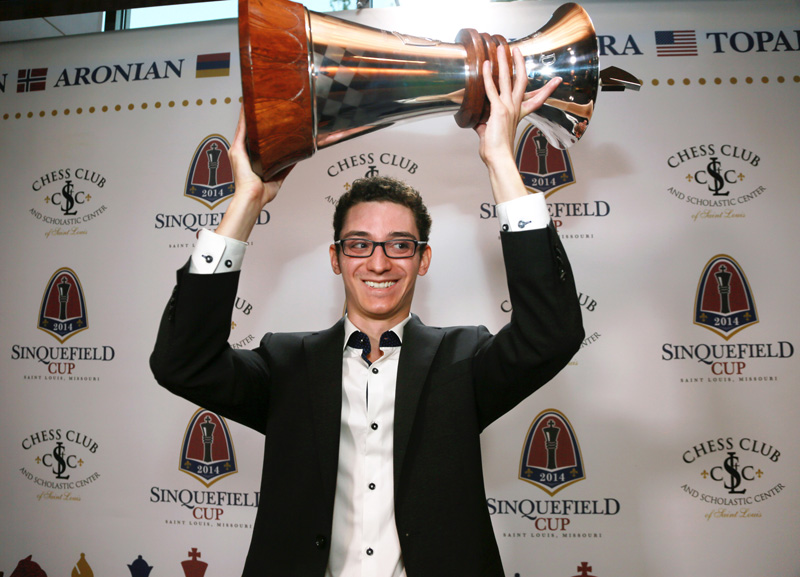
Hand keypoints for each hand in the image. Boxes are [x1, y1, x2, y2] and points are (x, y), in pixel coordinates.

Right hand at [216, 106, 284, 240]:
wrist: (253, 196)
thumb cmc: (262, 191)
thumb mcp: (278, 175)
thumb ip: (286, 164)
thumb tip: (296, 155)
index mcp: (252, 159)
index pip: (256, 139)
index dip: (259, 128)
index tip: (265, 117)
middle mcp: (244, 153)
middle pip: (249, 131)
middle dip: (254, 118)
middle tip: (260, 104)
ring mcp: (239, 150)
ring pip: (244, 127)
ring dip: (248, 114)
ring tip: (252, 100)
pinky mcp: (237, 149)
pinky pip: (241, 129)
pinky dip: (244, 117)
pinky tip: (246, 106)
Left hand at [474, 47, 560, 202]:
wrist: (499, 159)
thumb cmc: (496, 151)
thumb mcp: (491, 135)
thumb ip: (486, 126)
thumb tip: (479, 123)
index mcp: (517, 115)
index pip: (536, 99)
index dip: (547, 89)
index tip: (556, 81)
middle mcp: (515, 109)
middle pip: (522, 80)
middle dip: (519, 64)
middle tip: (518, 50)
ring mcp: (508, 108)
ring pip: (508, 79)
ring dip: (504, 62)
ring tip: (501, 48)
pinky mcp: (498, 110)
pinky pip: (492, 89)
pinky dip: (488, 76)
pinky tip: (486, 65)